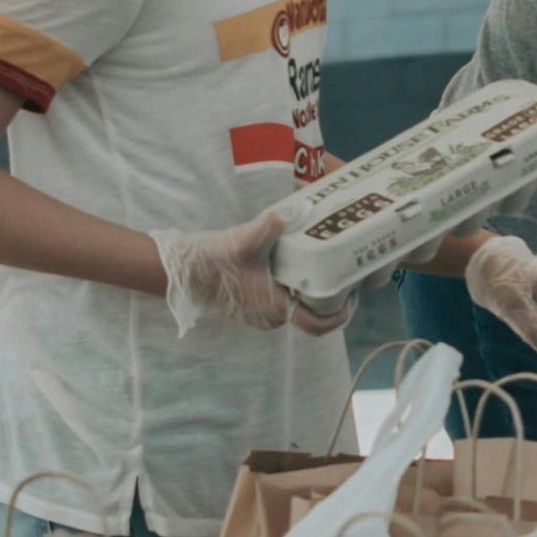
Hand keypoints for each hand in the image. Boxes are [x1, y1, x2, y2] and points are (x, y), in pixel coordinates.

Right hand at [151, 212, 349, 337]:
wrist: (183, 272)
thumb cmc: (213, 261)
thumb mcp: (242, 241)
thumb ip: (268, 226)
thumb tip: (291, 212)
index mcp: (275, 308)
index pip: (318, 324)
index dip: (341, 314)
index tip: (352, 296)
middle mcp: (271, 318)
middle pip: (313, 314)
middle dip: (330, 296)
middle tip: (344, 272)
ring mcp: (262, 315)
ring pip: (297, 307)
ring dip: (311, 291)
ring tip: (325, 266)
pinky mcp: (254, 308)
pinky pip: (283, 303)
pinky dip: (295, 289)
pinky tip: (299, 267)